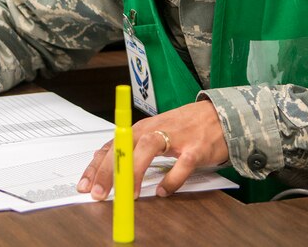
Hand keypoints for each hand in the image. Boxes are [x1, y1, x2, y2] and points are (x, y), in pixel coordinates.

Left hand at [77, 100, 229, 199]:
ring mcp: (176, 137)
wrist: (221, 114)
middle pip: (126, 146)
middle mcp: (155, 129)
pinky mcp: (196, 148)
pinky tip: (162, 192)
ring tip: (127, 194)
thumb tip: (109, 168)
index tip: (86, 184)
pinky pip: (182, 164)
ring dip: (135, 171)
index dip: (97, 166)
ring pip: (148, 148)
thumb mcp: (155, 133)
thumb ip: (134, 148)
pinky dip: (171, 179)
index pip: (113, 146)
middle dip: (110, 170)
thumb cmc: (184, 126)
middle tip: (99, 192)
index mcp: (142, 128)